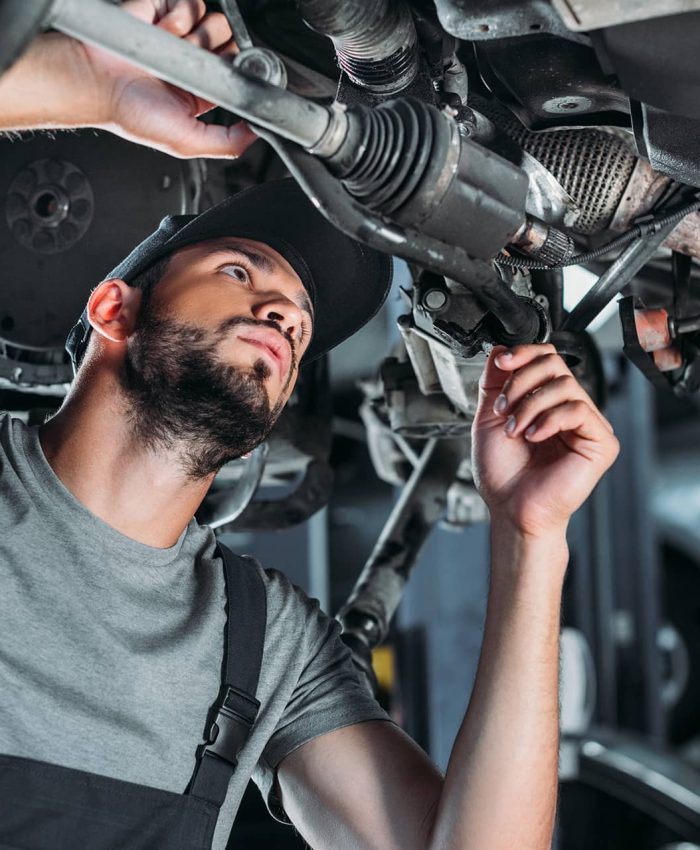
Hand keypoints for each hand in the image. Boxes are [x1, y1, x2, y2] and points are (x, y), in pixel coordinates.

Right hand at [80, 0, 256, 157]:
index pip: (236, 73)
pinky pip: (190, 3)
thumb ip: (227, 142)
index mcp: (200, 93)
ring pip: (214, 20)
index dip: (237, 71)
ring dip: (196, 36)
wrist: (95, 81)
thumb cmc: (131, 114)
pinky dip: (179, 17)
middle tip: (192, 66)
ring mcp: (179, 34)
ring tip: (171, 52)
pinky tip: (162, 33)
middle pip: (230, 42)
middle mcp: (192, 63)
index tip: (225, 76)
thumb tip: (258, 133)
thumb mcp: (187, 142)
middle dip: (217, 52)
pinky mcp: (164, 10)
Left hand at [472, 344, 618, 537]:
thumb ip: (494, 382)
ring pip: (564, 385)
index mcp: (546, 402)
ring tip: (515, 431)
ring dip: (530, 405)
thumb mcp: (489, 418)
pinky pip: (579, 409)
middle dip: (521, 381)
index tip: (502, 362)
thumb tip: (500, 348)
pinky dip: (549, 419)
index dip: (524, 354)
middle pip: (554, 364)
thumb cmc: (503, 474)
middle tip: (504, 409)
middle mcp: (569, 409)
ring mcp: (587, 425)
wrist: (510, 508)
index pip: (546, 358)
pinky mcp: (601, 443)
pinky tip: (533, 436)